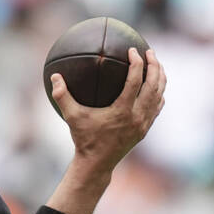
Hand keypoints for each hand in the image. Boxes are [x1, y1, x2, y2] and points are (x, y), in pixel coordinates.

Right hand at [51, 48, 166, 175]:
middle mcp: (136, 116)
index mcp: (121, 111)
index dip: (136, 63)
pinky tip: (155, 85)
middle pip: (153, 85)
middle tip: (150, 51)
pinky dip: (158, 93)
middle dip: (154, 65)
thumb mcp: (72, 117)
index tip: (133, 50)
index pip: (134, 81)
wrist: (97, 163)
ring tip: (156, 64)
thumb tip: (54, 76)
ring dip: (160, 77)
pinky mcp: (145, 128)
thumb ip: (62, 96)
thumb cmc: (84, 139)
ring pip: (159, 95)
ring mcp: (143, 123)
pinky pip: (157, 106)